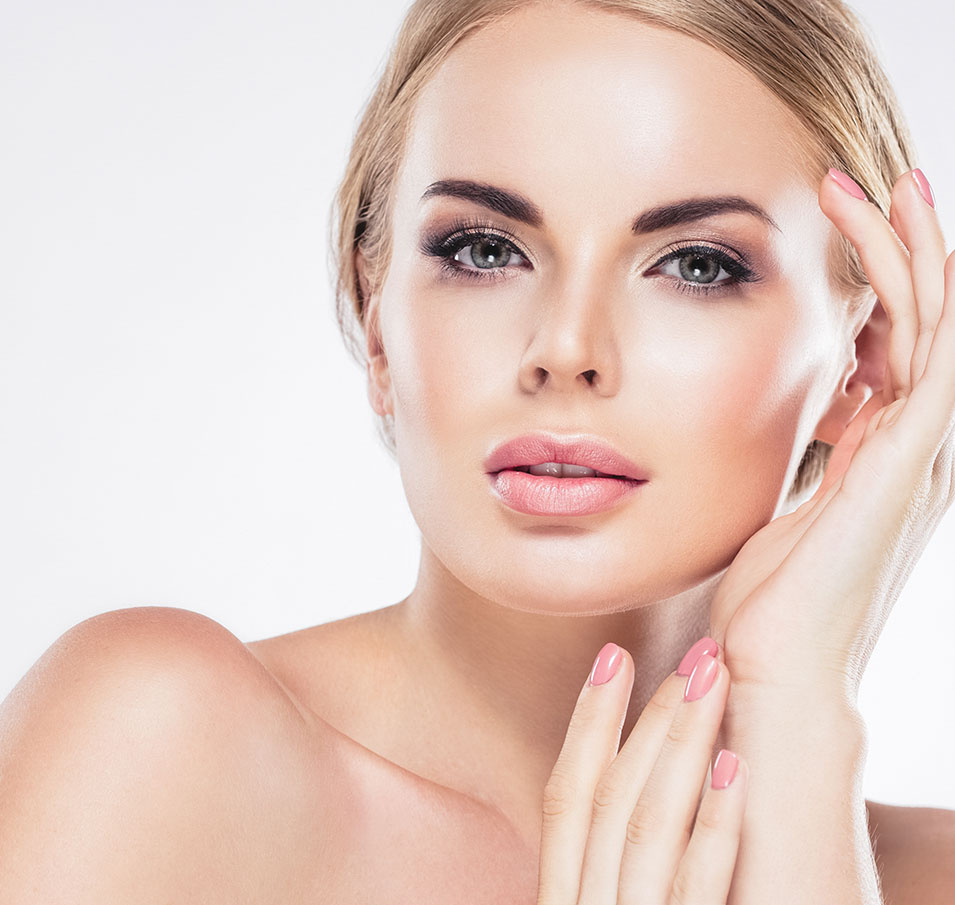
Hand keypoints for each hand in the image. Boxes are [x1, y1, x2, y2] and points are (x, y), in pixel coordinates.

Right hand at [537, 641, 748, 903]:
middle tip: (696, 653)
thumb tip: (637, 789)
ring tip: (714, 679)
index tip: (614, 656)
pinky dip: (714, 823)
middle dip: (649, 716)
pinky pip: (698, 886)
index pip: (565, 798)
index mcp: (566, 900)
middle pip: (611, 798)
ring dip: (682, 742)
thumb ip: (609, 870)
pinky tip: (735, 765)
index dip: (588, 721)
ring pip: (648, 824)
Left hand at [708, 167, 954, 703]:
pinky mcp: (909, 463)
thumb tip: (830, 403)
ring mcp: (921, 454)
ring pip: (934, 323)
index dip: (881, 283)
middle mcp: (915, 446)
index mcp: (884, 452)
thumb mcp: (792, 505)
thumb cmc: (771, 601)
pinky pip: (931, 357)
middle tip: (866, 181)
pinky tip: (909, 245)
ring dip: (910, 251)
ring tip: (883, 187)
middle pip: (926, 319)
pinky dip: (925, 297)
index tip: (843, 231)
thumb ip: (819, 453)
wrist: (776, 667)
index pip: (898, 344)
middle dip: (902, 246)